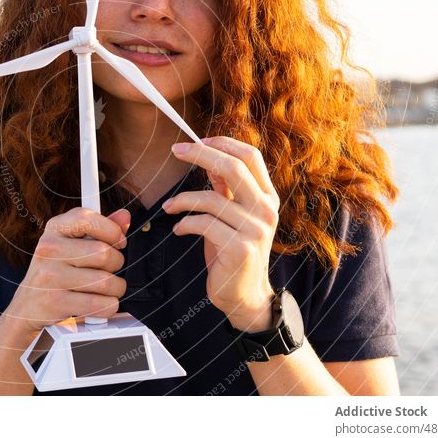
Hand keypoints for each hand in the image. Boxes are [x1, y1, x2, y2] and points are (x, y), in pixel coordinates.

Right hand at [5, 207, 130, 335]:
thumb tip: (125, 216)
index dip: (112, 230)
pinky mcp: (55, 302)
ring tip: (106, 288)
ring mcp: (50, 276)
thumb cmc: (56, 270)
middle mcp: (49, 249)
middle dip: (117, 264)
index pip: (88, 218)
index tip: (118, 242)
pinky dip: (108, 306)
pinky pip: (100, 304)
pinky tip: (100, 303)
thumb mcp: (72, 244)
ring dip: (116, 288)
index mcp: (54, 229)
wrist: (26, 306)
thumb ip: (99, 228)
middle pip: (104, 253)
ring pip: (106, 281)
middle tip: (109, 269)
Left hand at [164, 136, 279, 331]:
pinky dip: (185, 223)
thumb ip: (226, 189)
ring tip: (169, 207)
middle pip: (232, 167)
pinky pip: (203, 224)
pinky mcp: (239, 248)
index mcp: (267, 197)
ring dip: (182, 199)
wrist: (245, 296)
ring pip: (211, 198)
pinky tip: (179, 229)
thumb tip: (210, 158)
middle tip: (176, 151)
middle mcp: (266, 210)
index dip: (223, 143)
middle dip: (200, 154)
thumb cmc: (234, 253)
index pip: (250, 156)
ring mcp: (255, 229)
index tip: (196, 140)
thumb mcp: (232, 216)